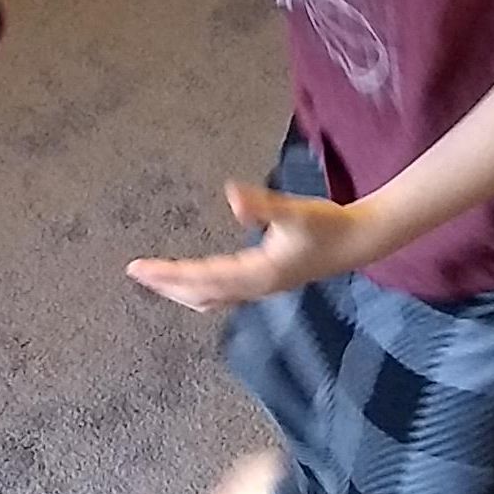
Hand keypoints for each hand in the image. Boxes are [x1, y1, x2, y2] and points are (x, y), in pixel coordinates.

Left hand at [125, 182, 384, 310]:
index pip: (201, 278)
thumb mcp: (294, 211)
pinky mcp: (266, 282)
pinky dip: (200, 289)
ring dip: (181, 290)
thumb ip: (262, 205)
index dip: (168, 274)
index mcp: (256, 274)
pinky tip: (195, 282)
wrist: (358, 242)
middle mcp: (255, 287)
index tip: (138, 269)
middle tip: (135, 272)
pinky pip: (223, 294)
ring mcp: (260, 288)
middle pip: (199, 293)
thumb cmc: (327, 224)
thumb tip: (231, 196)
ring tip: (156, 280)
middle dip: (167, 284)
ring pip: (211, 298)